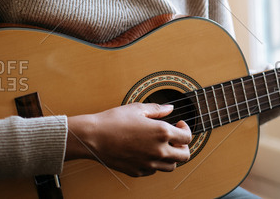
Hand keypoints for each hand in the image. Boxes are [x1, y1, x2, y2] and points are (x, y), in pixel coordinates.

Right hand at [66, 103, 191, 176]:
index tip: (179, 125)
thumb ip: (158, 109)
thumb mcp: (138, 108)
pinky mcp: (137, 172)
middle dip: (184, 146)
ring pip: (171, 166)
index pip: (187, 137)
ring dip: (172, 157)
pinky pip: (154, 171)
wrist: (92, 137)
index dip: (186, 129)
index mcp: (161, 133)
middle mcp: (158, 151)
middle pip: (185, 156)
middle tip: (176, 138)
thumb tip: (170, 108)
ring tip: (163, 146)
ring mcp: (148, 164)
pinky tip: (149, 153)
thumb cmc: (113, 121)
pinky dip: (156, 163)